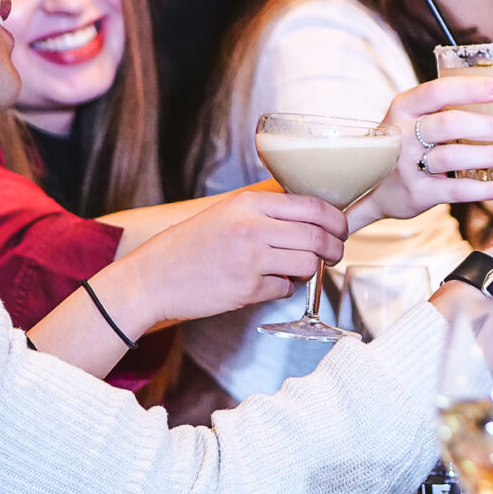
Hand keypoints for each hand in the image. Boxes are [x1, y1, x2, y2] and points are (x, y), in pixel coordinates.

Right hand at [90, 188, 345, 331]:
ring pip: (307, 264)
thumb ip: (266, 213)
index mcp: (249, 204)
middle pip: (318, 236)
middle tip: (335, 253)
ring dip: (310, 270)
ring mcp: (251, 260)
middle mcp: (253, 228)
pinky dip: (283, 288)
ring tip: (298, 269)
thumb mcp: (227, 213)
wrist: (152, 279)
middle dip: (335, 248)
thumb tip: (312, 219)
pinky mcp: (247, 290)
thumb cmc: (190, 246)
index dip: (336, 219)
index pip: (313, 206)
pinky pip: (284, 289)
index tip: (341, 229)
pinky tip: (266, 284)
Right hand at [348, 76, 492, 226]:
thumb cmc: (408, 146)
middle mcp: (402, 134)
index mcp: (406, 107)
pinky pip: (457, 190)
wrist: (374, 189)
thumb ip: (447, 107)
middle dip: (491, 125)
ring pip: (454, 156)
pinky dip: (488, 188)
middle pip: (450, 124)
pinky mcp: (417, 193)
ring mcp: (407, 165)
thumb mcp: (416, 119)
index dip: (473, 88)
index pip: (439, 90)